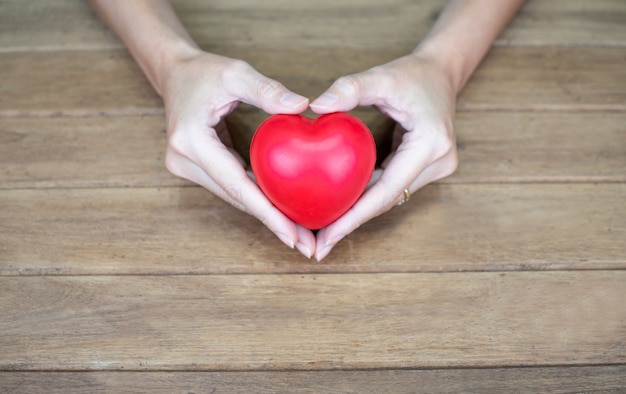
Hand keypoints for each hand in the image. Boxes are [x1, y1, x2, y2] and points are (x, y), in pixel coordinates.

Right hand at [161, 50, 316, 257]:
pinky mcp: (197, 168)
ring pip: (234, 198)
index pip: (236, 185)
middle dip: (272, 223)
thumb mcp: (236, 73)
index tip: (293, 235)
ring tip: (301, 236)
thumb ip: (268, 90)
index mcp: (191, 142)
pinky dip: (257, 199)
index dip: (266, 213)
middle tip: (307, 245)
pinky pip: (233, 187)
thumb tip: (303, 107)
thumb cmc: (204, 71)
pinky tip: (282, 211)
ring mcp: (188, 168)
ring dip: (267, 216)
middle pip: (236, 200)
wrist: (174, 73)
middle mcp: (184, 161)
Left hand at [310, 51, 459, 260]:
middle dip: (352, 223)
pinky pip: (391, 187)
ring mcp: (436, 168)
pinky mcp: (426, 169)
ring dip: (358, 214)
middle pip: (388, 200)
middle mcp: (438, 163)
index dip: (356, 216)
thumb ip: (350, 88)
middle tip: (318, 247)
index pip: (388, 188)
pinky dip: (366, 197)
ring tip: (324, 234)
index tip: (328, 235)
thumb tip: (315, 107)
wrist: (441, 72)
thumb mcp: (382, 76)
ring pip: (390, 198)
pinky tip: (341, 208)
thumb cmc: (412, 74)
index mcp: (431, 144)